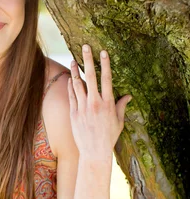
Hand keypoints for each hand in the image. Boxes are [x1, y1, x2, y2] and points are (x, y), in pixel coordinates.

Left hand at [67, 44, 131, 158]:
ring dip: (75, 71)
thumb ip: (121, 106)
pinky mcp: (73, 113)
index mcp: (108, 103)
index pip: (106, 79)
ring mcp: (82, 108)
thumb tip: (128, 96)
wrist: (94, 152)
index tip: (103, 52)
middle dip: (88, 60)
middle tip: (85, 47)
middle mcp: (94, 103)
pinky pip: (71, 95)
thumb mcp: (119, 121)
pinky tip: (70, 78)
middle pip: (90, 76)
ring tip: (73, 60)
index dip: (104, 64)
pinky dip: (70, 86)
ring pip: (77, 84)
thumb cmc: (109, 137)